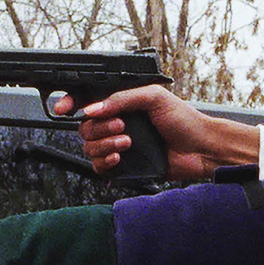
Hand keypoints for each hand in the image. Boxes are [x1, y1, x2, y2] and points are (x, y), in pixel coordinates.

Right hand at [68, 85, 258, 179]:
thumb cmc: (183, 120)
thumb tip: (92, 108)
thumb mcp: (153, 97)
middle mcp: (116, 123)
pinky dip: (105, 162)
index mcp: (121, 104)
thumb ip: (120, 99)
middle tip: (122, 127)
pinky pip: (98, 167)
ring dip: (104, 145)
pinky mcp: (123, 166)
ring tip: (127, 143)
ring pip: (89, 147)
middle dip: (99, 128)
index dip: (70, 103)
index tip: (63, 108)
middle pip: (84, 127)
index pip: (87, 101)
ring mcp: (119, 145)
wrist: (200, 148)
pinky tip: (121, 157)